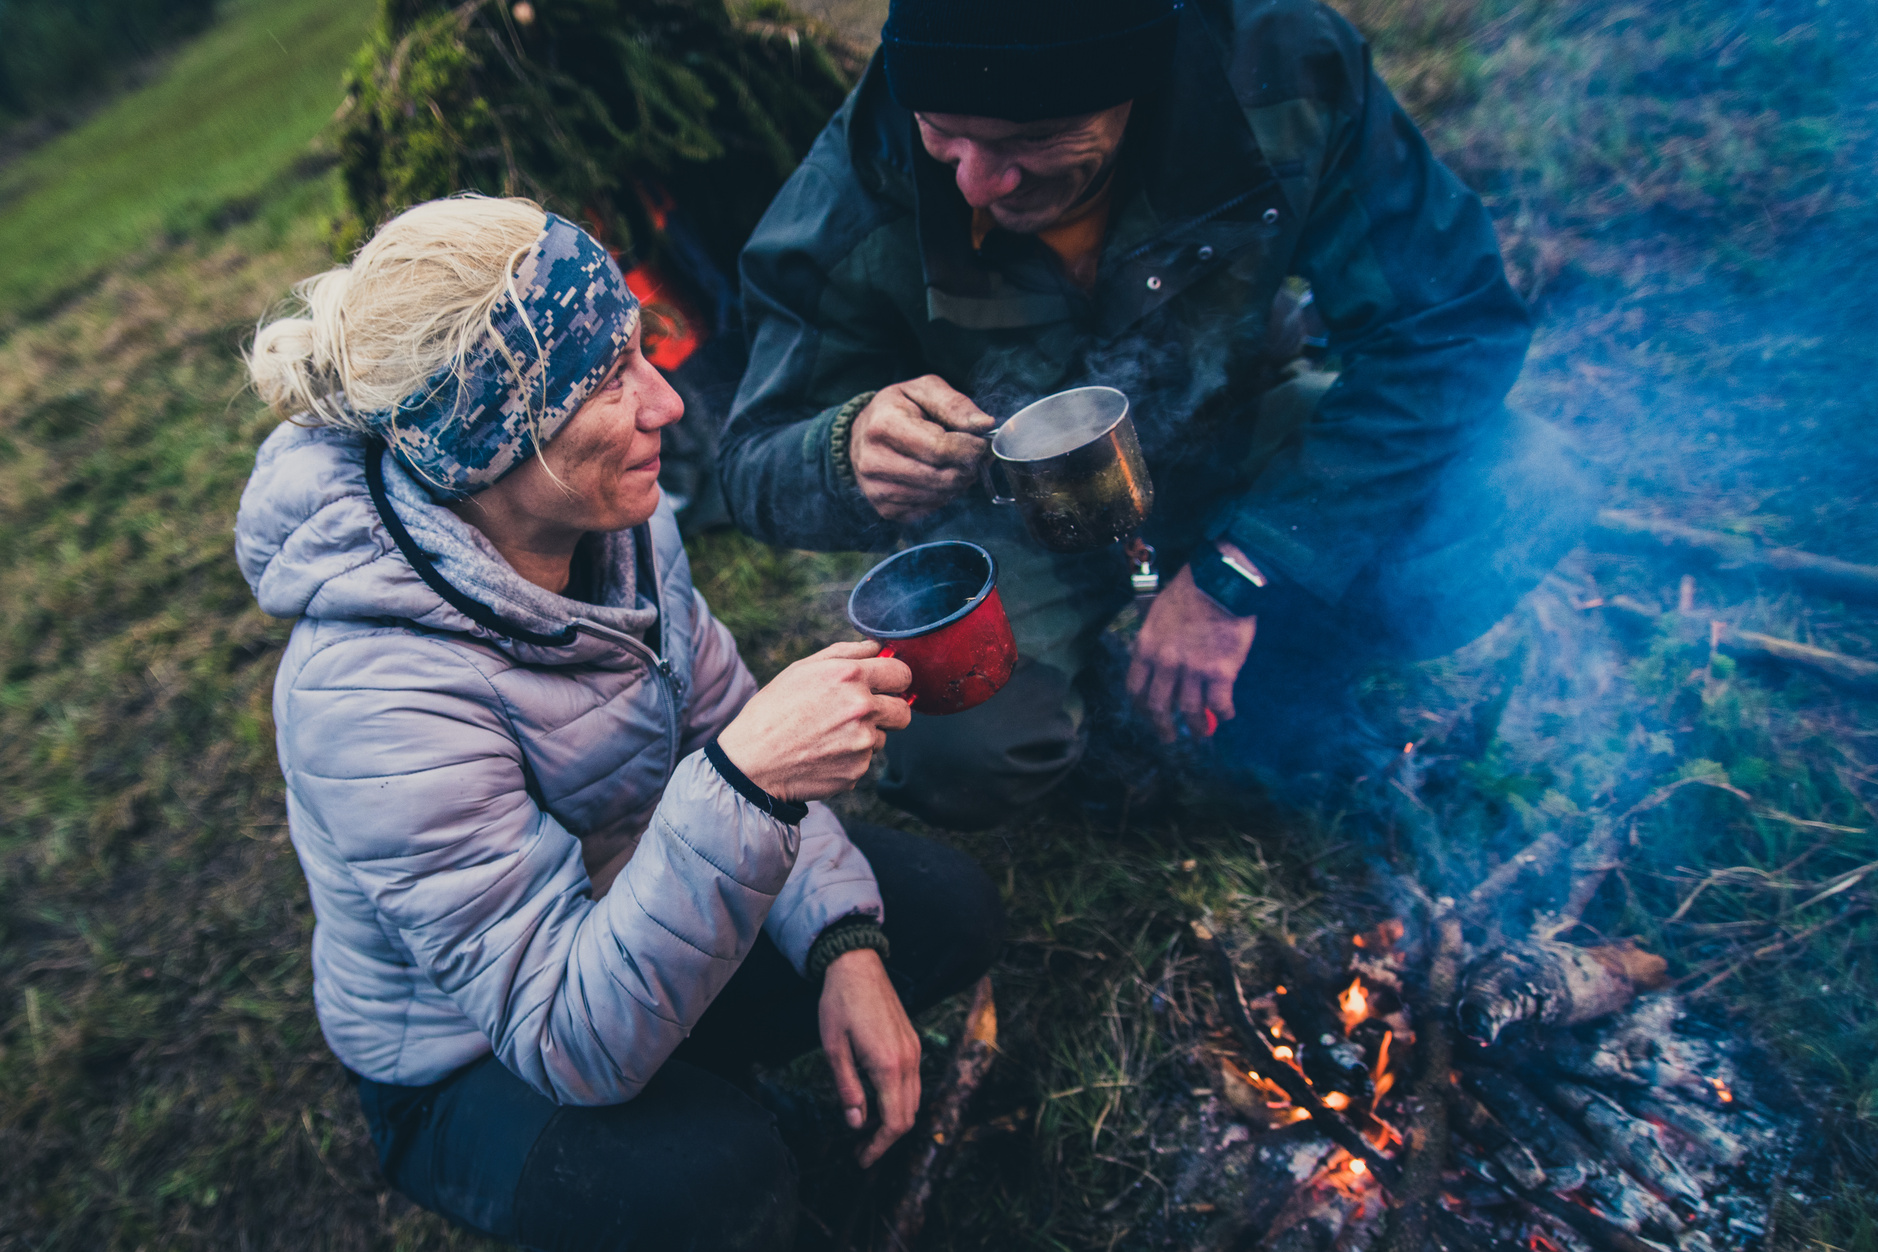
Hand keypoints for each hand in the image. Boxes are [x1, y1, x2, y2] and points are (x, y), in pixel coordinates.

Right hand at [717, 642, 912, 800]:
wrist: (752, 761)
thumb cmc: (774, 710)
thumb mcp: (802, 669)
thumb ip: (845, 653)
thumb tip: (877, 647)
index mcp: (850, 676)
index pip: (902, 674)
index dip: (896, 679)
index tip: (888, 685)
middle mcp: (862, 708)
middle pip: (903, 711)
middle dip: (890, 710)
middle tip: (864, 713)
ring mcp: (862, 742)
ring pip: (883, 737)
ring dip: (865, 736)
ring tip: (829, 735)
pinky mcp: (857, 770)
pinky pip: (865, 760)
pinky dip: (850, 758)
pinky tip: (823, 753)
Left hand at [819, 948, 920, 1166]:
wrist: (857, 964)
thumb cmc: (840, 1004)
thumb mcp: (834, 1048)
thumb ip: (848, 1088)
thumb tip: (855, 1123)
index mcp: (888, 1065)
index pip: (894, 1122)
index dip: (879, 1147)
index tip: (862, 1159)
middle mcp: (909, 1060)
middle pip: (908, 1116)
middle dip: (886, 1139)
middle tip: (861, 1151)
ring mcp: (914, 1050)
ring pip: (914, 1100)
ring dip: (894, 1120)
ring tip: (866, 1129)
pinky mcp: (913, 1042)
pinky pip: (914, 1082)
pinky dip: (898, 1100)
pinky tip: (876, 1101)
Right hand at [850, 376, 994, 521]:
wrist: (862, 435)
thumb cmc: (897, 409)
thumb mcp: (924, 390)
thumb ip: (955, 405)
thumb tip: (985, 425)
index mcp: (884, 426)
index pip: (940, 448)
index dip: (970, 448)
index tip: (982, 443)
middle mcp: (874, 461)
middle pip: (941, 477)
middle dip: (968, 468)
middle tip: (975, 456)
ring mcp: (877, 489)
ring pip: (938, 496)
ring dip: (958, 483)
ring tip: (957, 464)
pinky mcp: (885, 509)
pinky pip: (929, 509)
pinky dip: (943, 496)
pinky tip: (940, 478)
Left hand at [1127, 555, 1257, 743]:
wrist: (1221, 580)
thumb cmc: (1190, 590)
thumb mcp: (1157, 613)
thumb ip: (1154, 640)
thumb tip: (1156, 662)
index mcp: (1146, 648)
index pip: (1135, 688)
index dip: (1140, 707)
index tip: (1147, 715)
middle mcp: (1165, 663)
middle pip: (1158, 707)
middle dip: (1163, 727)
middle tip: (1170, 737)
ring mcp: (1192, 670)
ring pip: (1190, 710)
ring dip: (1196, 727)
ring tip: (1202, 734)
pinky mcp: (1220, 672)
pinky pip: (1219, 703)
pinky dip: (1223, 713)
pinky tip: (1227, 715)